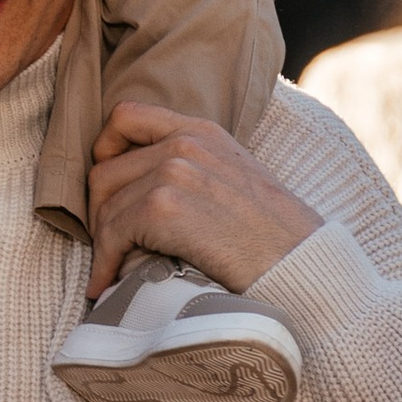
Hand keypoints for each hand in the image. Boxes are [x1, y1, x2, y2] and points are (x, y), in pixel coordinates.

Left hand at [85, 101, 318, 299]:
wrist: (301, 265)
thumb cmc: (273, 237)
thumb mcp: (235, 180)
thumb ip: (192, 170)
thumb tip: (138, 191)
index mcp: (201, 132)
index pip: (125, 117)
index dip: (104, 151)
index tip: (108, 189)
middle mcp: (184, 144)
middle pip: (104, 170)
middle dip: (100, 212)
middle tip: (110, 245)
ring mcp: (173, 172)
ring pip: (104, 205)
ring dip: (103, 243)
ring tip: (112, 268)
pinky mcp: (164, 207)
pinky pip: (111, 233)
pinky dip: (104, 263)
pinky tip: (106, 285)